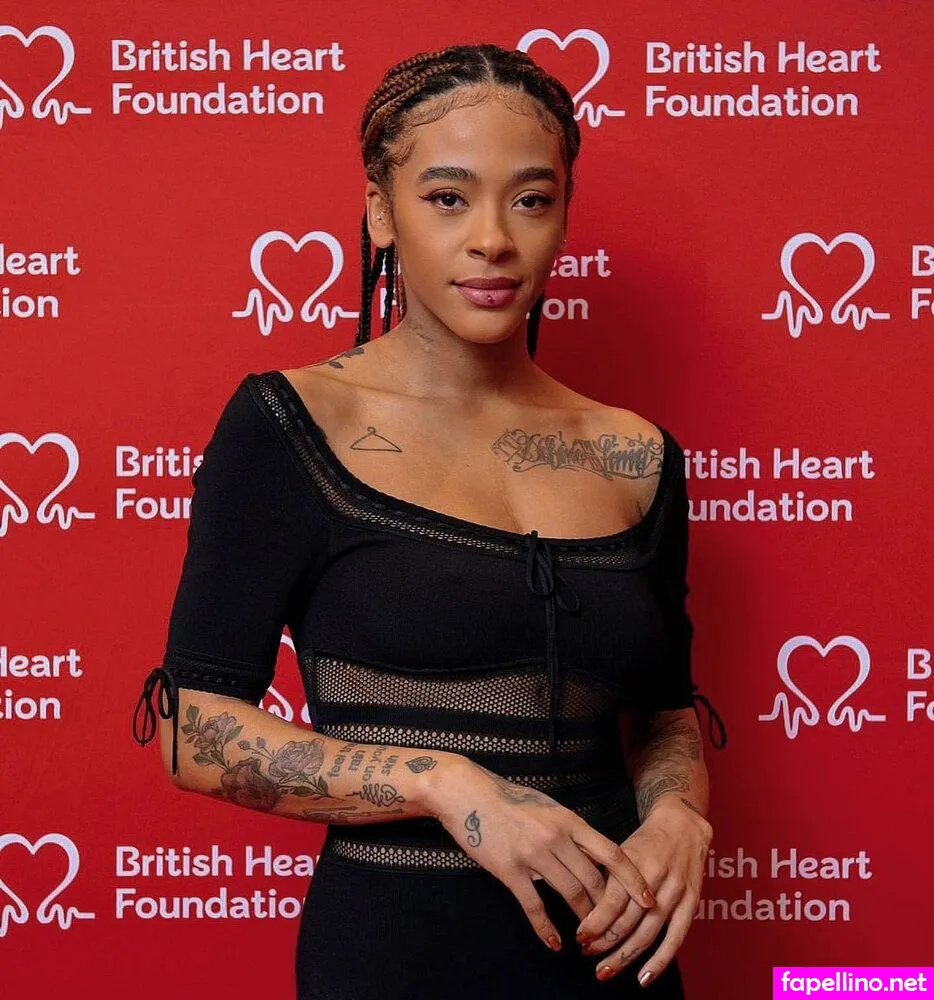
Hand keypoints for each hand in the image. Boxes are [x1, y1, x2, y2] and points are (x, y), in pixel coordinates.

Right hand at [429, 757, 657, 952]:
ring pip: (570, 895)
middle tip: (619, 927)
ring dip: (585, 920)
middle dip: (609, 907)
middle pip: (594, 880)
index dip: (633, 879)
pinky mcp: (510, 870)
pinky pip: (534, 905)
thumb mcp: (548, 807)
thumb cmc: (510, 799)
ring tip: (592, 936)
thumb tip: (593, 851)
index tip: (649, 898)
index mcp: (569, 820)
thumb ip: (570, 829)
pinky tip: (554, 943)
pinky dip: (546, 928)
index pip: (611, 853)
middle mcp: (555, 837)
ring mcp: (532, 854)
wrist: (469, 794)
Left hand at [574, 795, 711, 984]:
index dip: (595, 923)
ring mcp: (675, 891)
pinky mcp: (691, 902)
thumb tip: (583, 907)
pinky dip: (660, 960)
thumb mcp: (620, 850)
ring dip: (625, 956)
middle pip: (628, 921)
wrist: (683, 824)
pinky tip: (644, 978)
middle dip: (605, 942)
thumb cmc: (646, 841)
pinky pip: (676, 937)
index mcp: (633, 862)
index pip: (612, 901)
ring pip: (648, 932)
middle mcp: (654, 877)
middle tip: (587, 954)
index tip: (580, 937)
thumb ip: (605, 877)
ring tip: (606, 969)